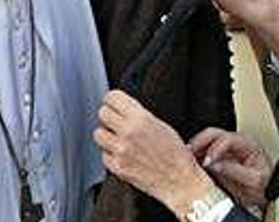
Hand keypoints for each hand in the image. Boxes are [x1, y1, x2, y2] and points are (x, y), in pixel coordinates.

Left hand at [94, 91, 215, 217]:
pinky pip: (104, 155)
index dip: (112, 99)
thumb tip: (122, 108)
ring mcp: (121, 151)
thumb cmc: (176, 154)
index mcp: (141, 119)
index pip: (112, 97)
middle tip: (116, 121)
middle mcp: (128, 133)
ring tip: (118, 139)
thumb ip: (139, 115)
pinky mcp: (118, 167)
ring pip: (98, 134)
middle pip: (102, 113)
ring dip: (107, 135)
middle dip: (109, 115)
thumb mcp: (161, 125)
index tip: (113, 102)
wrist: (179, 180)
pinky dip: (111, 154)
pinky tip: (122, 155)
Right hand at [190, 128, 272, 210]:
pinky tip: (190, 164)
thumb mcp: (254, 180)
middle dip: (199, 143)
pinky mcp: (218, 158)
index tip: (206, 161)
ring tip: (187, 160)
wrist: (266, 195)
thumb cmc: (264, 186)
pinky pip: (203, 152)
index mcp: (247, 143)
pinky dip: (195, 156)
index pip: (226, 138)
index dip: (214, 149)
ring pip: (205, 140)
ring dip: (195, 149)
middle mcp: (235, 142)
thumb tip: (216, 165)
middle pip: (213, 134)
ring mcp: (226, 149)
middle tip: (189, 156)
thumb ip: (235, 171)